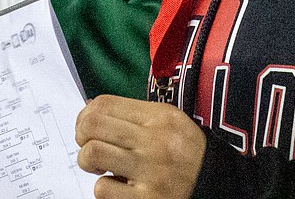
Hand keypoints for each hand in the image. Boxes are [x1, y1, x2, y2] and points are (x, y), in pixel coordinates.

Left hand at [76, 95, 205, 198]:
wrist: (212, 182)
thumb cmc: (185, 151)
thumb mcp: (169, 122)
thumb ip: (134, 115)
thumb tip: (90, 108)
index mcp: (161, 116)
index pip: (105, 104)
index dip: (85, 115)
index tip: (88, 128)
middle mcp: (156, 140)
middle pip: (93, 125)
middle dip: (81, 137)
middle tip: (90, 146)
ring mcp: (150, 171)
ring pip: (92, 154)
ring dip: (88, 162)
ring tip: (101, 168)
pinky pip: (102, 189)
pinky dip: (104, 189)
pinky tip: (118, 186)